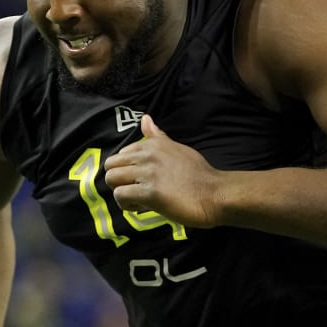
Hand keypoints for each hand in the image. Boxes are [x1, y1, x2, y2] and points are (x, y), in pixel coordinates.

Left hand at [104, 114, 221, 226]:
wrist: (215, 194)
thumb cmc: (199, 174)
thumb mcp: (178, 148)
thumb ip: (158, 137)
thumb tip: (145, 118)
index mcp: (154, 144)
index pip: (122, 152)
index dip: (128, 168)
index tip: (142, 179)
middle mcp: (148, 155)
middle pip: (111, 165)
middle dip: (119, 179)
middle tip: (134, 190)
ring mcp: (148, 173)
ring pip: (112, 179)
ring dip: (121, 192)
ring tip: (137, 199)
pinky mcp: (149, 193)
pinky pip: (121, 195)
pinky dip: (126, 204)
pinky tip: (142, 207)